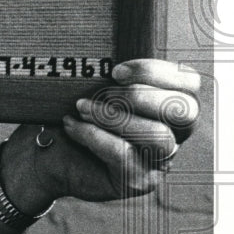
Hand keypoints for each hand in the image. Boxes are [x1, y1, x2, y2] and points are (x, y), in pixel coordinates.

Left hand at [31, 59, 200, 201]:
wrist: (44, 151)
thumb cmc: (74, 112)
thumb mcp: (94, 85)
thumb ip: (113, 72)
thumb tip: (110, 52)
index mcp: (169, 104)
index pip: (189, 83)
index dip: (157, 72)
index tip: (116, 70)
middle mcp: (173, 134)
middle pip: (184, 112)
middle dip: (140, 96)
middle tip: (102, 91)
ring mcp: (158, 160)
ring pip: (158, 136)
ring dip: (114, 117)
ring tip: (80, 107)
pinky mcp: (138, 181)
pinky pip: (124, 155)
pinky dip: (93, 135)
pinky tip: (71, 124)